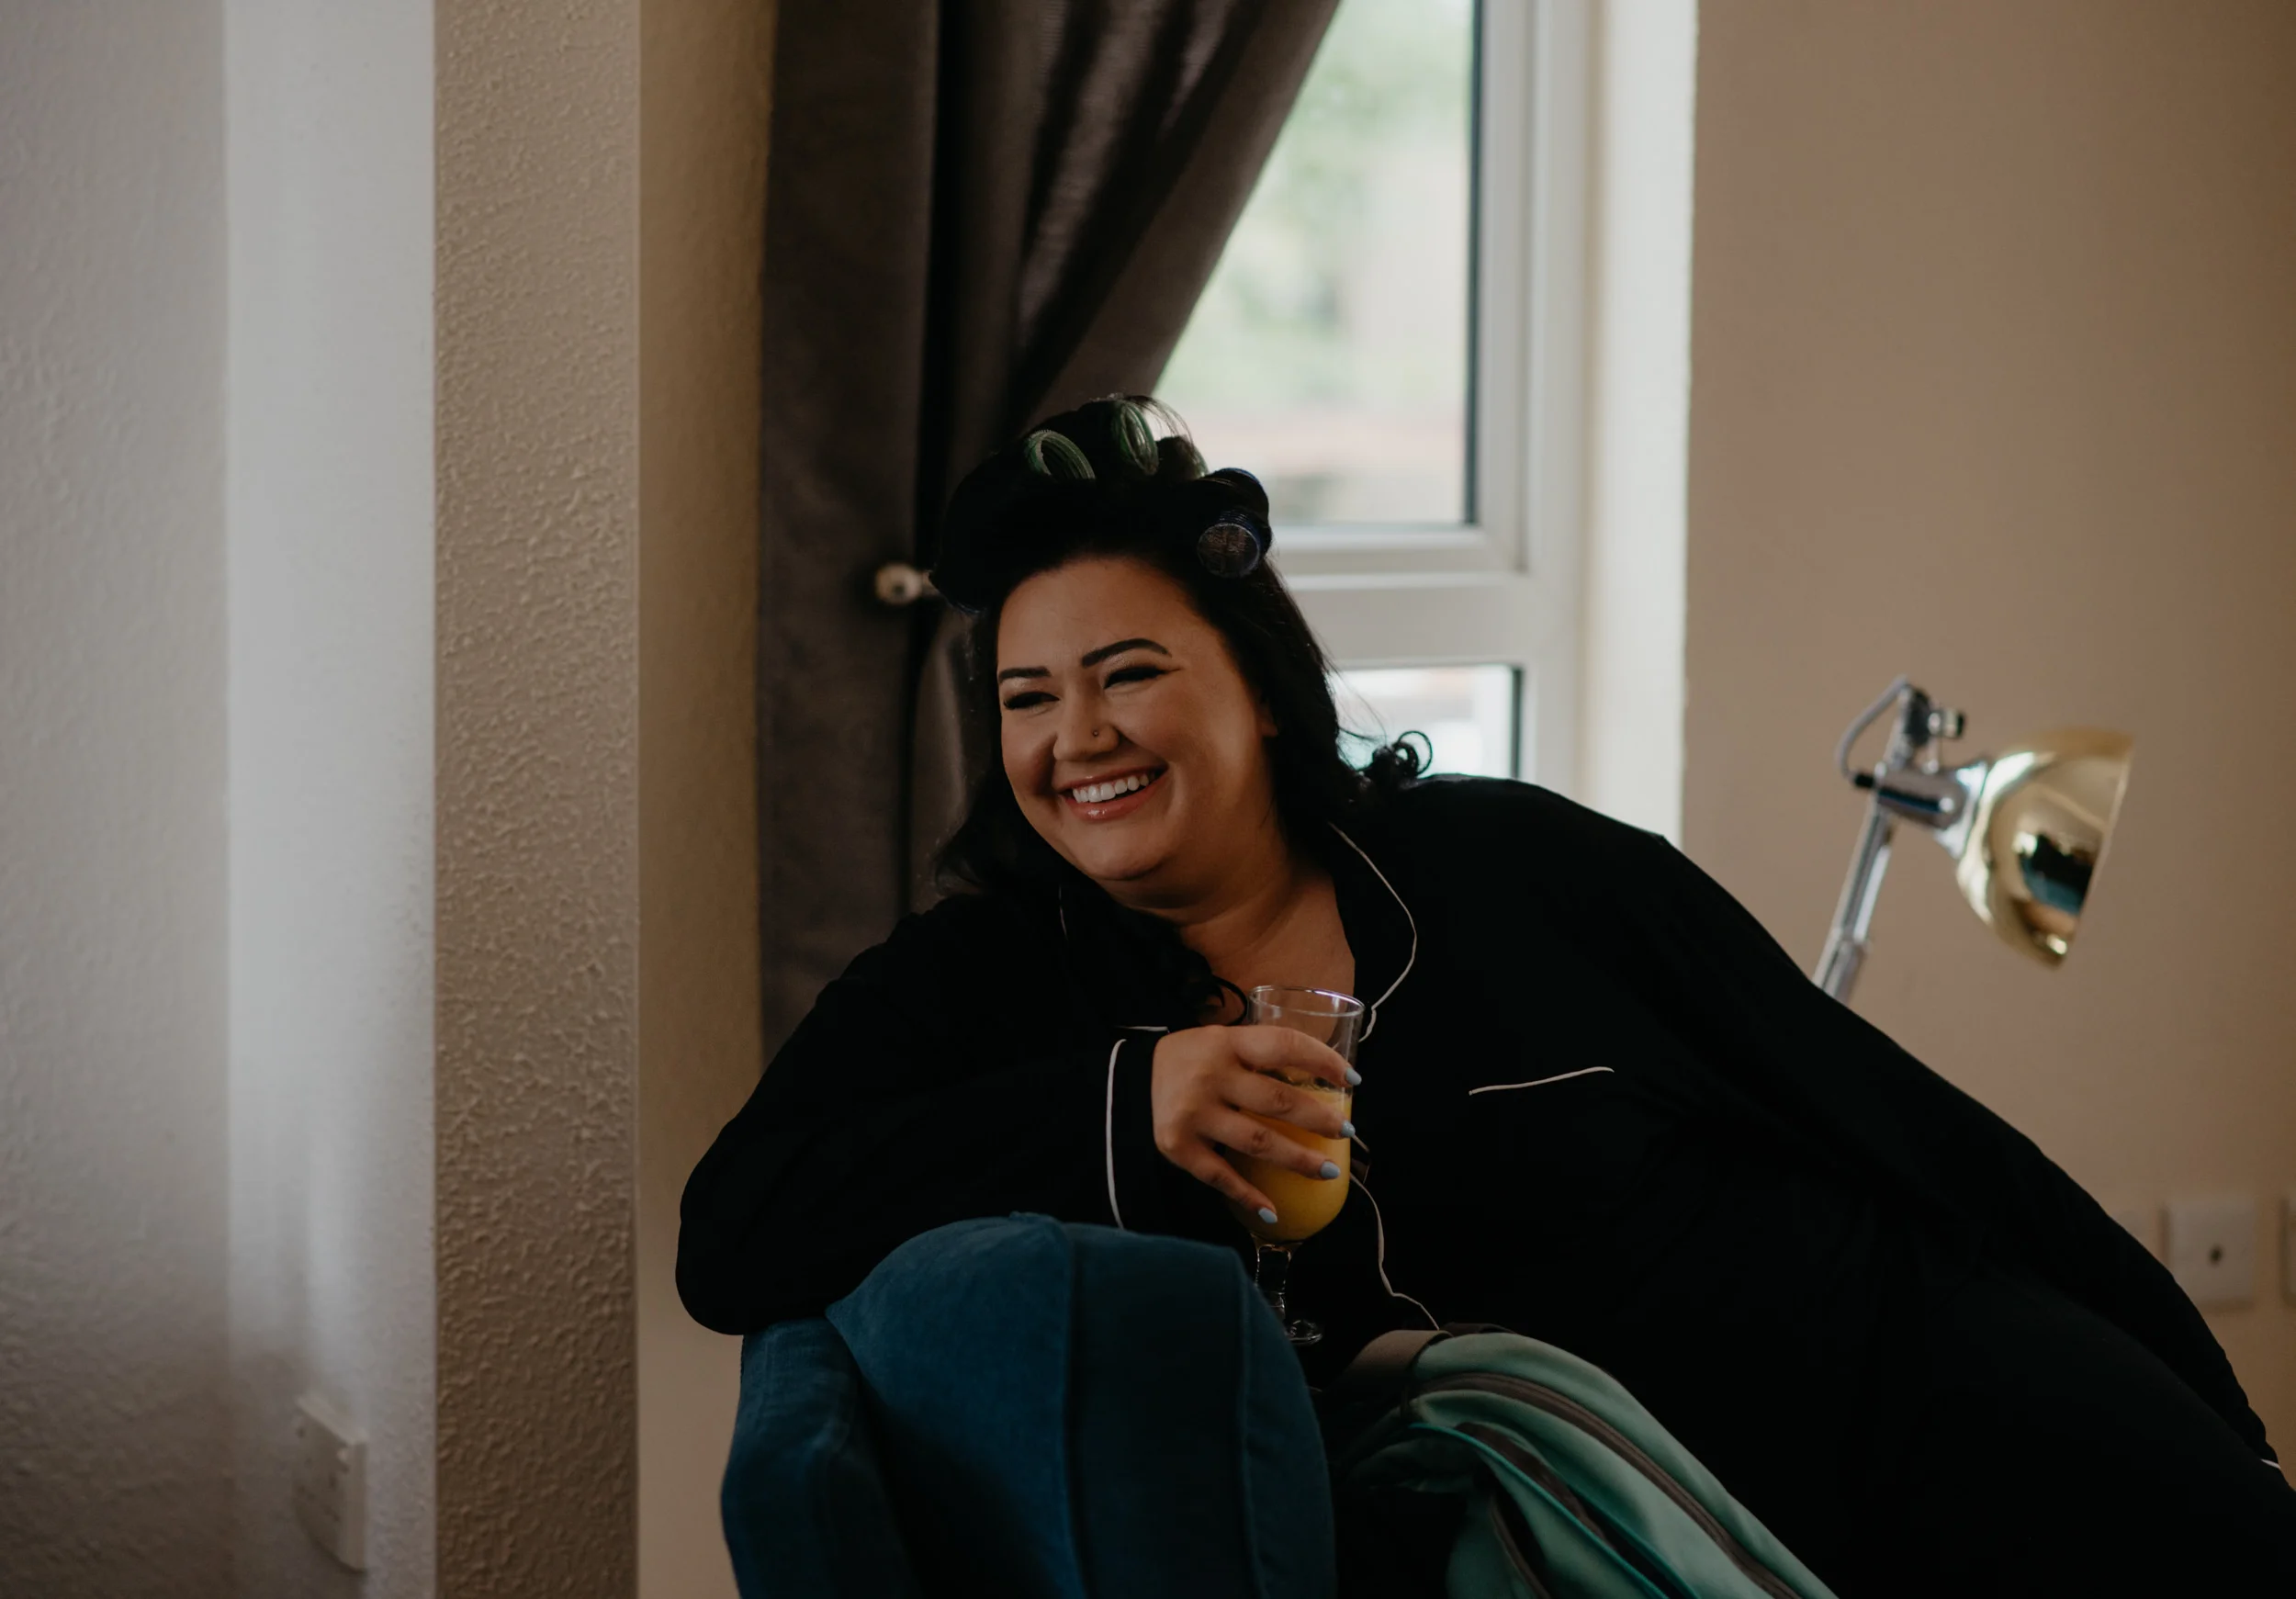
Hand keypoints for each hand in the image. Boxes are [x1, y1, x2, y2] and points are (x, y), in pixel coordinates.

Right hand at [1149, 1025, 1354, 1218]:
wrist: (1131, 1080)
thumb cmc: (1193, 1060)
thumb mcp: (1222, 1041)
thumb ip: (1260, 1054)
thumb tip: (1323, 1078)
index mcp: (1227, 1043)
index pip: (1285, 1045)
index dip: (1323, 1061)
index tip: (1352, 1081)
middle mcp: (1211, 1076)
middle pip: (1277, 1100)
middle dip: (1319, 1119)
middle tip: (1346, 1130)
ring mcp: (1194, 1113)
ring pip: (1257, 1142)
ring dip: (1298, 1160)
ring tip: (1328, 1171)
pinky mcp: (1178, 1146)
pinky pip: (1220, 1176)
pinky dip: (1248, 1196)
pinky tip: (1273, 1211)